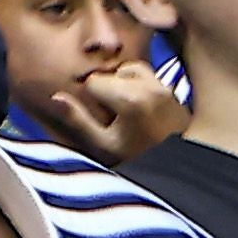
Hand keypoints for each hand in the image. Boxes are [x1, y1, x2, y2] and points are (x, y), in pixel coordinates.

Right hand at [32, 63, 187, 165]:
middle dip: (106, 90)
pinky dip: (138, 82)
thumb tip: (56, 97)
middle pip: (110, 74)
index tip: (99, 117)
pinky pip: (147, 74)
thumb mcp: (103, 145)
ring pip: (129, 69)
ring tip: (123, 106)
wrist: (180, 169)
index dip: (90, 98)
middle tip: (112, 116)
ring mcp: (163, 87)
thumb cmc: (138, 158)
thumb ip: (78, 120)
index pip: (93, 82)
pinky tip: (138, 103)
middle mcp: (148, 87)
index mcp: (129, 99)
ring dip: (122, 82)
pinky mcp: (172, 91)